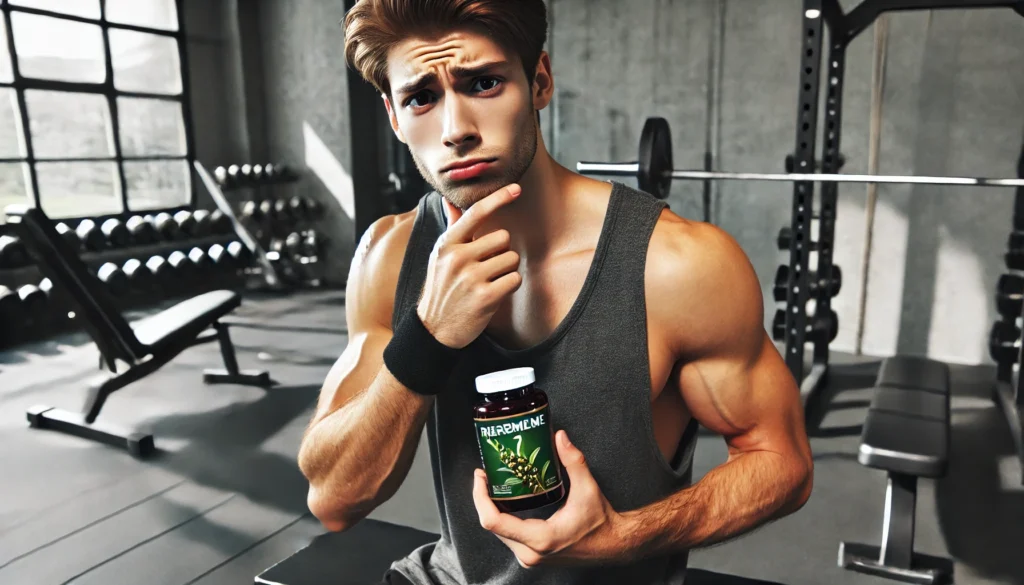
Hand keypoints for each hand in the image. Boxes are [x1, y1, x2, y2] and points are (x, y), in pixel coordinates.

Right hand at [417, 185, 522, 348]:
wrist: (434, 328)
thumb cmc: (442, 288)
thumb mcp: (440, 256)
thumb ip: (452, 227)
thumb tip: (449, 200)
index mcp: (447, 244)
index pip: (476, 213)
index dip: (498, 198)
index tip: (516, 188)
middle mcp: (458, 258)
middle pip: (503, 238)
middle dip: (501, 252)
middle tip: (486, 267)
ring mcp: (471, 277)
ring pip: (511, 259)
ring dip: (506, 270)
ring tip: (488, 281)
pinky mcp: (485, 297)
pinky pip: (514, 279)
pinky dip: (509, 285)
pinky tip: (494, 293)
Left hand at [472, 431, 628, 567]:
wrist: (613, 546)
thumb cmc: (601, 522)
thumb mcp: (588, 489)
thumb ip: (574, 461)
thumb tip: (560, 437)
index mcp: (540, 538)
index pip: (494, 522)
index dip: (480, 497)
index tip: (481, 476)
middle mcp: (531, 553)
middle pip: (492, 526)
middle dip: (483, 499)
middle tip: (485, 475)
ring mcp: (530, 558)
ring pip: (498, 533)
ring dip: (491, 509)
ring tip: (491, 485)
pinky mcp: (532, 557)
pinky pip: (507, 537)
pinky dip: (501, 518)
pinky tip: (504, 501)